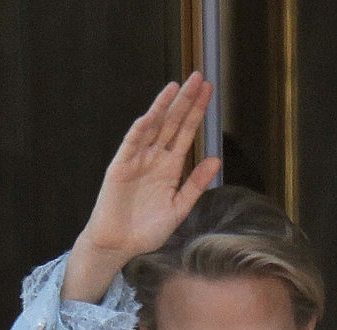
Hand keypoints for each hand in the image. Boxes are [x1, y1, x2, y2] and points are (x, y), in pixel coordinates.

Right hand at [63, 74, 221, 302]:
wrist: (120, 245)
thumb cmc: (147, 230)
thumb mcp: (180, 207)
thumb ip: (196, 184)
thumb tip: (216, 159)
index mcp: (170, 167)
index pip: (186, 132)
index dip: (197, 112)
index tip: (209, 92)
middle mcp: (154, 158)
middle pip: (172, 123)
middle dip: (185, 101)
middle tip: (199, 77)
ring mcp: (137, 160)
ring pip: (153, 128)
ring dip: (164, 107)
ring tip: (176, 87)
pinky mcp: (120, 168)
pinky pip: (131, 145)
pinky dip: (140, 131)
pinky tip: (150, 116)